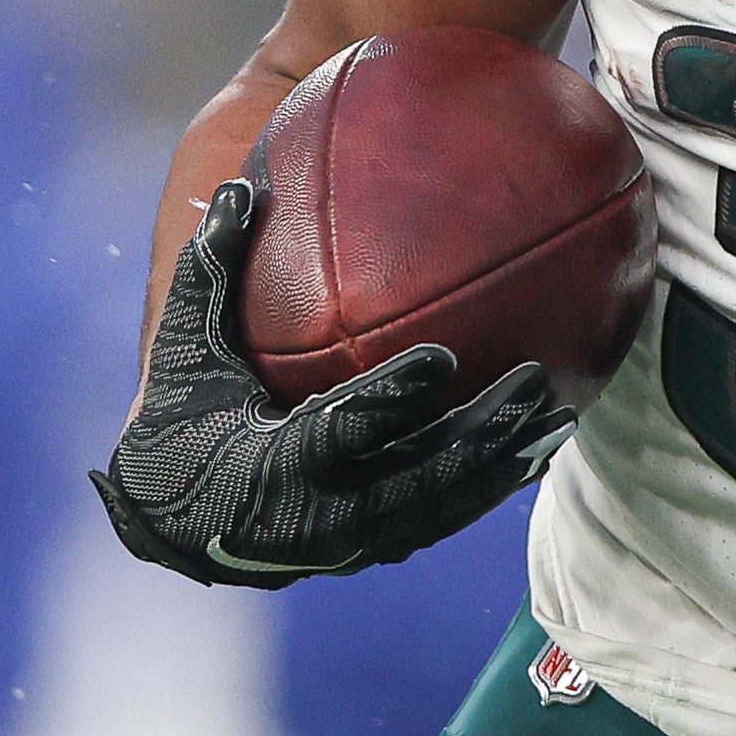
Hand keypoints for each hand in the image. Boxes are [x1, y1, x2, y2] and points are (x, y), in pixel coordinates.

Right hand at [91, 172, 570, 587]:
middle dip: (480, 434)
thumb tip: (240, 188)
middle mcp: (318, 516)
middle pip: (418, 478)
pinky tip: (537, 448)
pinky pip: (443, 518)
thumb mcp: (185, 349)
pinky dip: (491, 486)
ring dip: (503, 463)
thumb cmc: (181, 417)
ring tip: (559, 414)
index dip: (393, 397)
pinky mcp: (376, 548)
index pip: (343, 429)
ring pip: (443, 506)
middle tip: (534, 380)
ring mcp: (352, 542)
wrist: (176, 521)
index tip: (444, 356)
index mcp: (270, 465)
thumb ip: (210, 272)